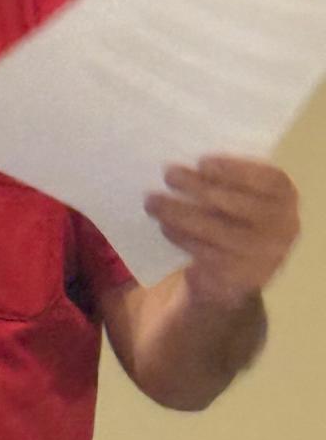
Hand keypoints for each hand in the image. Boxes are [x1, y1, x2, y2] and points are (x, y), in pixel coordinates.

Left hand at [144, 156, 299, 307]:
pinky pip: (207, 253)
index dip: (236, 170)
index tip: (201, 162)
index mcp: (286, 198)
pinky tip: (165, 226)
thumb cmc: (233, 217)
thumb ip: (223, 179)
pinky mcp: (240, 277)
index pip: (269, 180)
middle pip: (237, 204)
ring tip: (153, 202)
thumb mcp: (239, 195)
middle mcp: (283, 227)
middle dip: (198, 187)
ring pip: (217, 230)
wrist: (235, 272)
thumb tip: (184, 163)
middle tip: (169, 175)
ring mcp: (264, 256)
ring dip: (180, 213)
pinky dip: (182, 237)